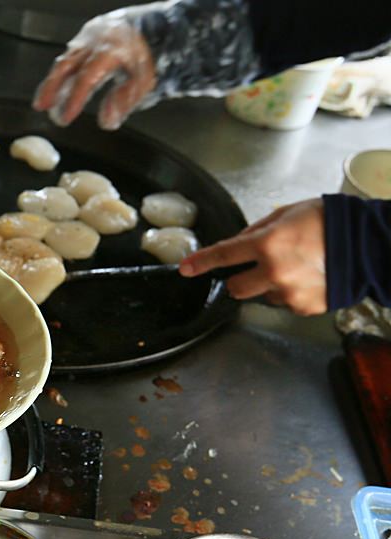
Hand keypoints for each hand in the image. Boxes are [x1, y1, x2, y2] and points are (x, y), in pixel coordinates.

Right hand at [32, 15, 155, 129]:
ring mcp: (89, 36)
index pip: (87, 77)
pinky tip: (57, 87)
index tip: (65, 117)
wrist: (154, 28)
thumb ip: (124, 101)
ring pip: (65, 59)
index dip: (75, 99)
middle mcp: (97, 40)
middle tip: (40, 106)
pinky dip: (62, 72)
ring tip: (44, 102)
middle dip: (51, 87)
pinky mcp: (86, 36)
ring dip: (53, 82)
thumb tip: (106, 121)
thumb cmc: (149, 56)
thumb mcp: (145, 82)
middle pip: (67, 65)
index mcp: (112, 50)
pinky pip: (70, 55)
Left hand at [179, 199, 326, 314]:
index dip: (201, 262)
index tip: (185, 269)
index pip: (224, 255)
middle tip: (255, 268)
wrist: (370, 244)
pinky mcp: (304, 307)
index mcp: (267, 244)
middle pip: (236, 288)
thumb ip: (257, 229)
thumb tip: (238, 242)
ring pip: (261, 296)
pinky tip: (307, 278)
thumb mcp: (288, 213)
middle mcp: (275, 271)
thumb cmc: (329, 221)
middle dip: (238, 279)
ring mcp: (289, 292)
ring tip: (294, 268)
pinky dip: (289, 293)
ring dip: (268, 286)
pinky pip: (284, 303)